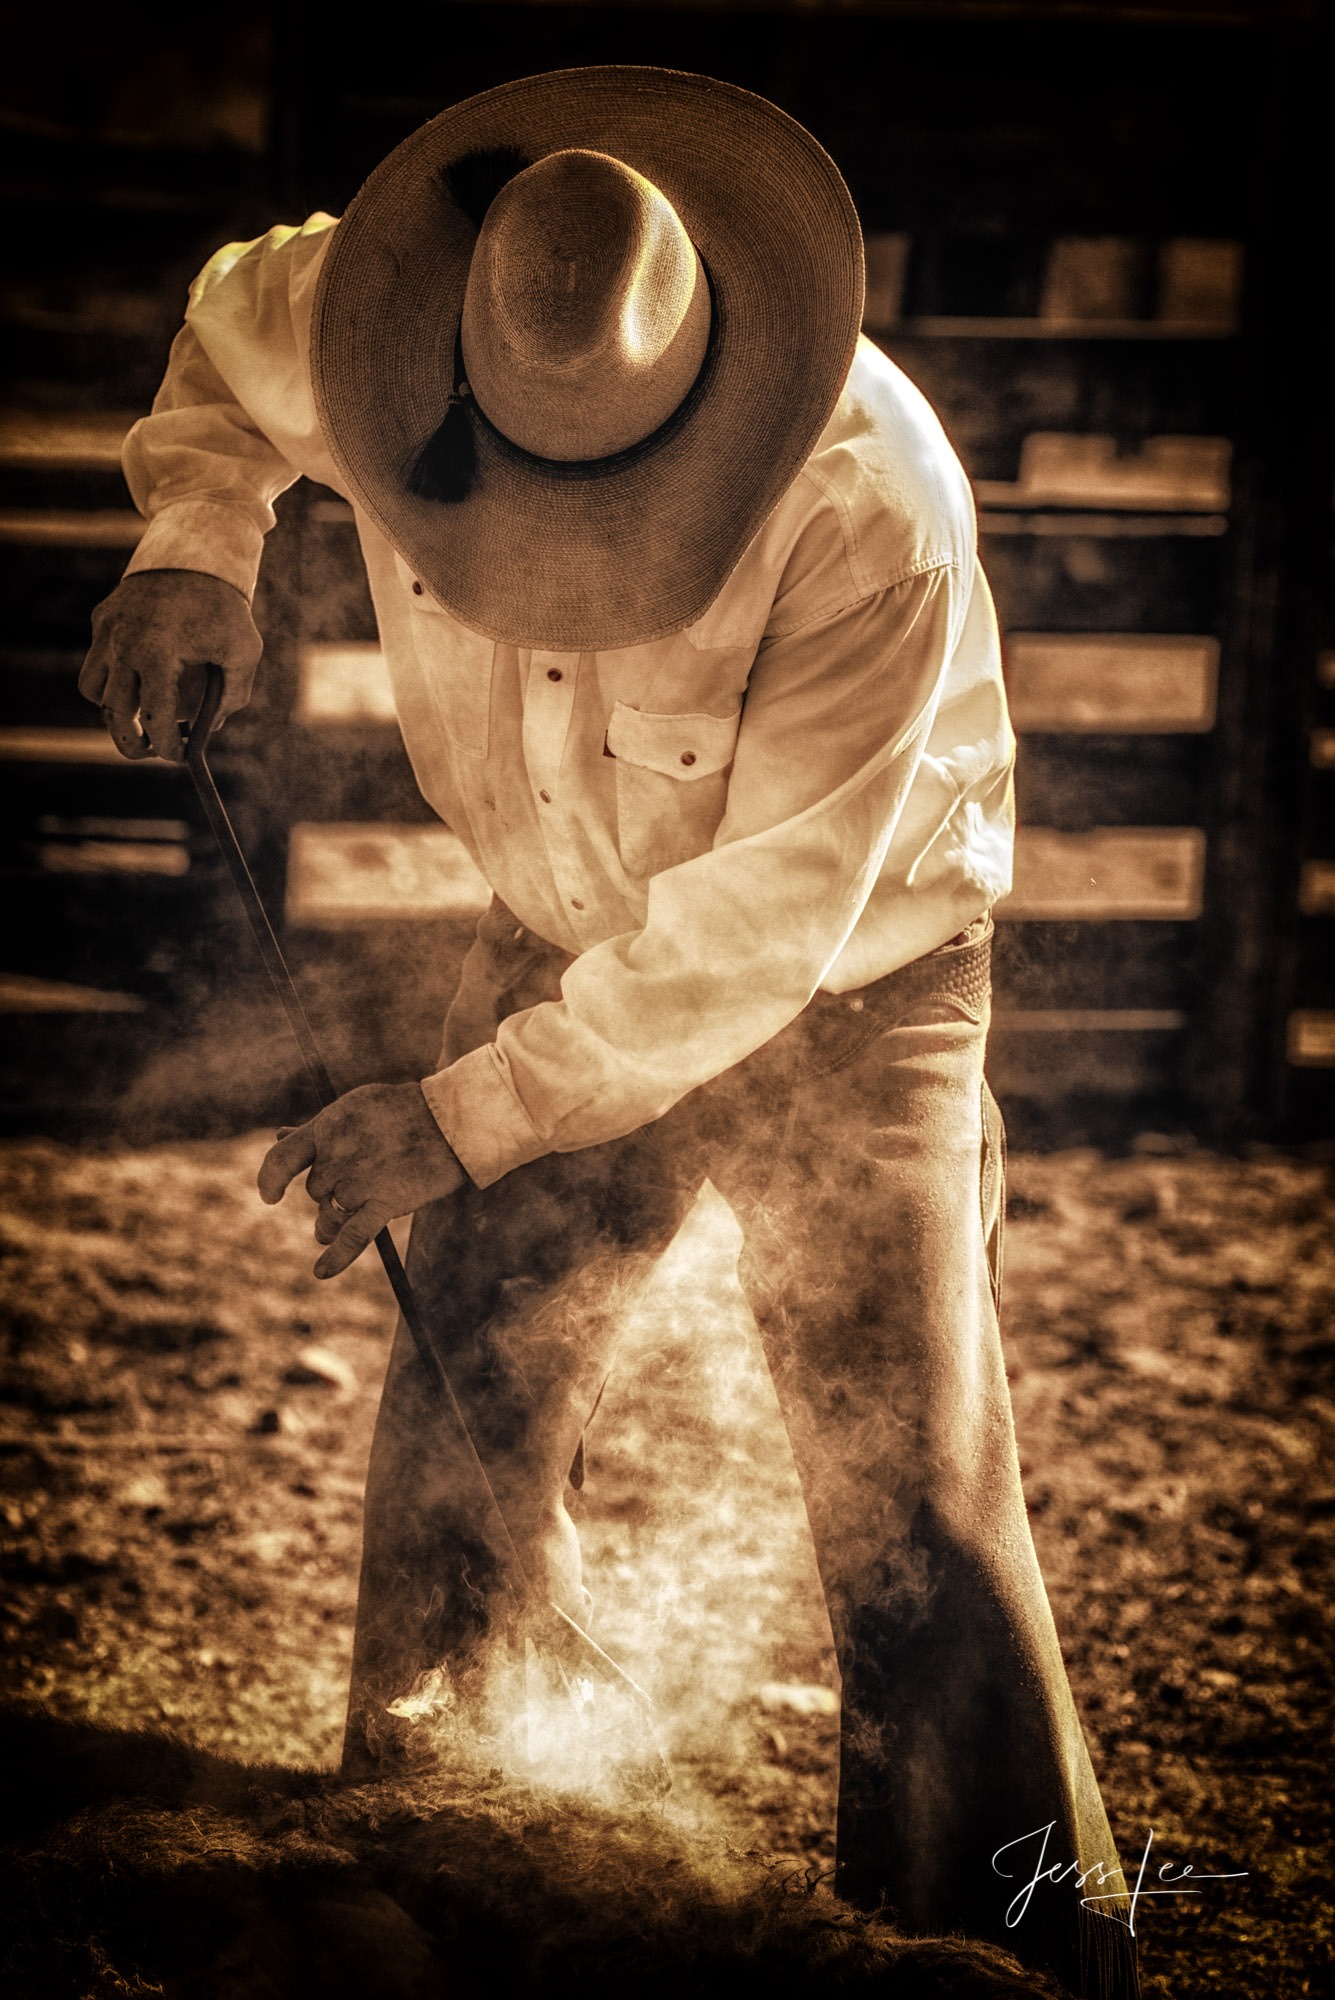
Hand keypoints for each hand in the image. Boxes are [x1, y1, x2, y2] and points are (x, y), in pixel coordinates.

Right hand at [78, 569, 262, 762]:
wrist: (194, 548)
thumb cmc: (224, 604)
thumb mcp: (244, 650)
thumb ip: (233, 694)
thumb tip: (210, 728)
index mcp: (158, 654)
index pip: (153, 718)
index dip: (166, 745)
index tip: (179, 754)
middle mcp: (123, 644)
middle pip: (113, 714)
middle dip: (131, 742)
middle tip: (151, 750)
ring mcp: (107, 631)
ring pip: (94, 690)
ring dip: (115, 709)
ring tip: (143, 712)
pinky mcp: (102, 618)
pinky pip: (96, 662)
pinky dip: (110, 679)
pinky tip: (138, 676)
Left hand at [257, 1082, 466, 1276]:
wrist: (452, 1119)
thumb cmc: (403, 1110)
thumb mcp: (353, 1109)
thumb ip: (317, 1128)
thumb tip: (278, 1135)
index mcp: (327, 1127)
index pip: (281, 1158)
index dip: (270, 1179)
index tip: (270, 1196)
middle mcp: (337, 1155)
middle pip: (316, 1190)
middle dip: (332, 1191)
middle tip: (366, 1175)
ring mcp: (359, 1180)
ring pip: (330, 1214)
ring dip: (339, 1217)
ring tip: (363, 1204)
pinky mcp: (385, 1202)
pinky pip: (353, 1236)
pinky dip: (337, 1256)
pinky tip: (322, 1271)